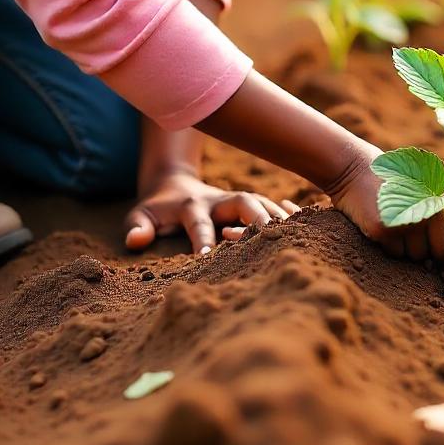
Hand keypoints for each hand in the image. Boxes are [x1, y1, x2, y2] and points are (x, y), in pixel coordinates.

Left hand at [124, 169, 300, 254]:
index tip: (205, 258)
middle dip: (258, 218)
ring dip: (279, 217)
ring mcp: (239, 199)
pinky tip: (308, 224)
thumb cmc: (157, 209)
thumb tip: (136, 240)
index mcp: (193, 205)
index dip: (203, 240)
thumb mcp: (140, 215)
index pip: (200, 223)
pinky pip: (274, 205)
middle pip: (245, 202)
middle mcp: (221, 199)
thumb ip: (138, 227)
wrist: (176, 185)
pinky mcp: (251, 203)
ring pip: (264, 203)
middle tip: (271, 237)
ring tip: (297, 236)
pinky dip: (290, 213)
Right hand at [326, 145, 443, 262]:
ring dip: (408, 248)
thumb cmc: (403, 179)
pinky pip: (394, 254)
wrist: (354, 168)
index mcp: (443, 200)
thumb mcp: (435, 188)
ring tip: (398, 222)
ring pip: (416, 258)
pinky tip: (383, 225)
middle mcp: (427, 212)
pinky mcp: (383, 230)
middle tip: (414, 227)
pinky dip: (389, 246)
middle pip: (438, 255)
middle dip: (430, 250)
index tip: (438, 242)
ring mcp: (405, 222)